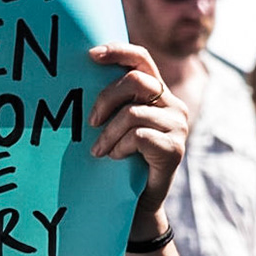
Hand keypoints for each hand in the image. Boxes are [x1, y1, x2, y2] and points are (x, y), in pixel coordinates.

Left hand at [86, 43, 189, 213]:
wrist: (137, 204)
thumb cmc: (119, 162)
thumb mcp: (113, 126)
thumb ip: (109, 103)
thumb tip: (77, 78)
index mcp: (156, 93)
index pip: (141, 59)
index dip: (118, 51)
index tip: (91, 55)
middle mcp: (172, 104)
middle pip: (136, 80)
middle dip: (106, 99)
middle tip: (90, 122)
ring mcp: (178, 126)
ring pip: (133, 113)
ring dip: (108, 134)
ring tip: (99, 151)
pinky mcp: (175, 148)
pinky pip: (139, 136)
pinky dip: (120, 147)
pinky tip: (116, 158)